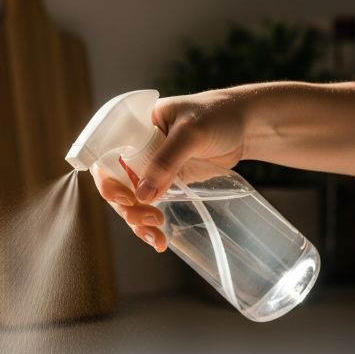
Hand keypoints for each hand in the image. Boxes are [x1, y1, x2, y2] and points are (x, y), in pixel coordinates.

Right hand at [91, 88, 249, 251]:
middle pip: (117, 185)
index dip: (108, 181)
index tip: (126, 198)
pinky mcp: (166, 183)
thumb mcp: (191, 132)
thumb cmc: (218, 114)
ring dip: (138, 221)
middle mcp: (136, 150)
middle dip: (127, 208)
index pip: (107, 158)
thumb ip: (166, 161)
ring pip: (132, 201)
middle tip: (150, 218)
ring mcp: (150, 168)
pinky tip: (159, 239)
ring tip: (156, 235)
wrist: (248, 124)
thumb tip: (142, 195)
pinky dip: (151, 224)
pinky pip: (150, 205)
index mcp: (133, 129)